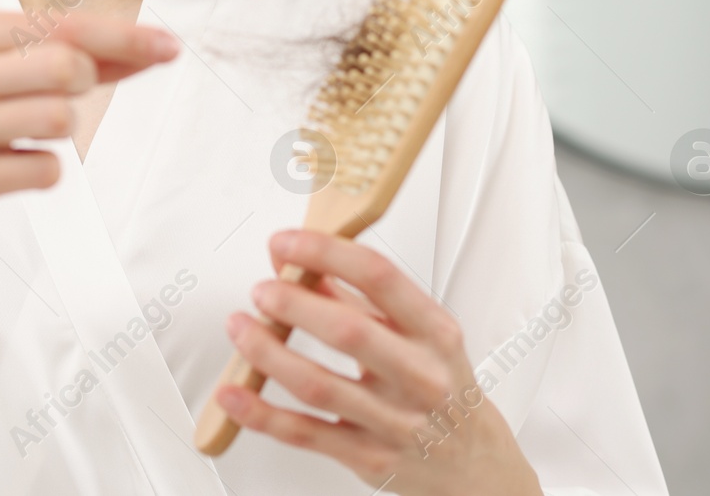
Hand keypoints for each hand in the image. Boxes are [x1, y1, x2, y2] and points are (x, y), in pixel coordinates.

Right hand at [0, 10, 178, 234]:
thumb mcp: (4, 67)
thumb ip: (76, 55)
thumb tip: (154, 47)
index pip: (65, 25)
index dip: (125, 37)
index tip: (171, 48)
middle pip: (66, 66)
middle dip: (82, 84)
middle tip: (57, 98)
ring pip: (60, 118)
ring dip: (58, 132)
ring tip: (20, 136)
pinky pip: (47, 171)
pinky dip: (42, 172)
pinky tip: (8, 168)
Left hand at [215, 229, 542, 495]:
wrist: (476, 466)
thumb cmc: (443, 388)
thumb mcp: (420, 336)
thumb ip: (359, 300)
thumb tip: (300, 264)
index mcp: (435, 333)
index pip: (380, 277)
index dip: (326, 253)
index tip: (287, 242)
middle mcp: (420, 376)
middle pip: (348, 332)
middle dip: (293, 304)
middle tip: (261, 290)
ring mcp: (395, 422)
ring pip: (318, 385)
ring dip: (267, 353)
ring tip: (240, 328)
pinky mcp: (369, 458)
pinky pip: (305, 435)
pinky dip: (262, 413)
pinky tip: (234, 393)